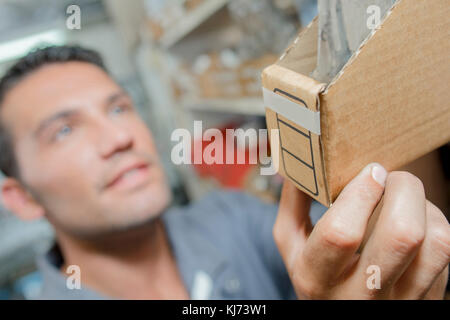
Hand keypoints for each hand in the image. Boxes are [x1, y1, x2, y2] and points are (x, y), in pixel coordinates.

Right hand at [275, 163, 449, 298]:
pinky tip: (415, 223)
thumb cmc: (317, 276)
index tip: (370, 172)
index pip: (341, 233)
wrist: (344, 316)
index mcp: (316, 277)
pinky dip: (435, 224)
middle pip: (402, 235)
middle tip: (391, 179)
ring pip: (435, 243)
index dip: (361, 193)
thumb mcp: (292, 246)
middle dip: (404, 189)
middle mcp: (360, 295)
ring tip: (405, 200)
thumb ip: (293, 204)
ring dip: (425, 206)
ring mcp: (399, 301)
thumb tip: (302, 159)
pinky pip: (445, 253)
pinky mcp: (427, 299)